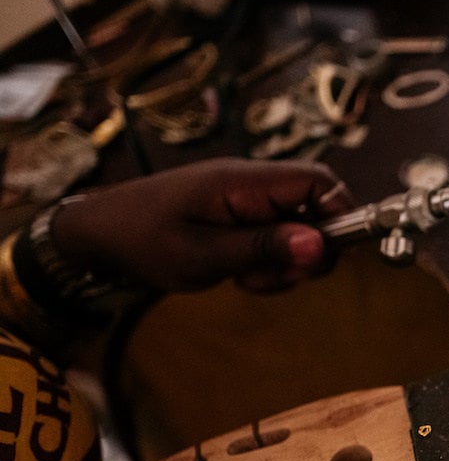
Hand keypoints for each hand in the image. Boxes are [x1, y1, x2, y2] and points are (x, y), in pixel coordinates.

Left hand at [50, 158, 354, 292]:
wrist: (97, 235)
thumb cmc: (142, 240)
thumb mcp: (202, 254)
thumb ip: (263, 248)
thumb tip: (321, 245)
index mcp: (245, 182)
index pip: (319, 182)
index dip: (339, 215)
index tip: (325, 255)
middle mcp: (252, 184)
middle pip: (316, 208)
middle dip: (309, 250)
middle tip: (275, 277)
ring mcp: (247, 200)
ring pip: (299, 229)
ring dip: (286, 262)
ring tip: (248, 279)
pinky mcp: (240, 216)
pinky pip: (276, 237)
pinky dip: (269, 262)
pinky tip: (240, 274)